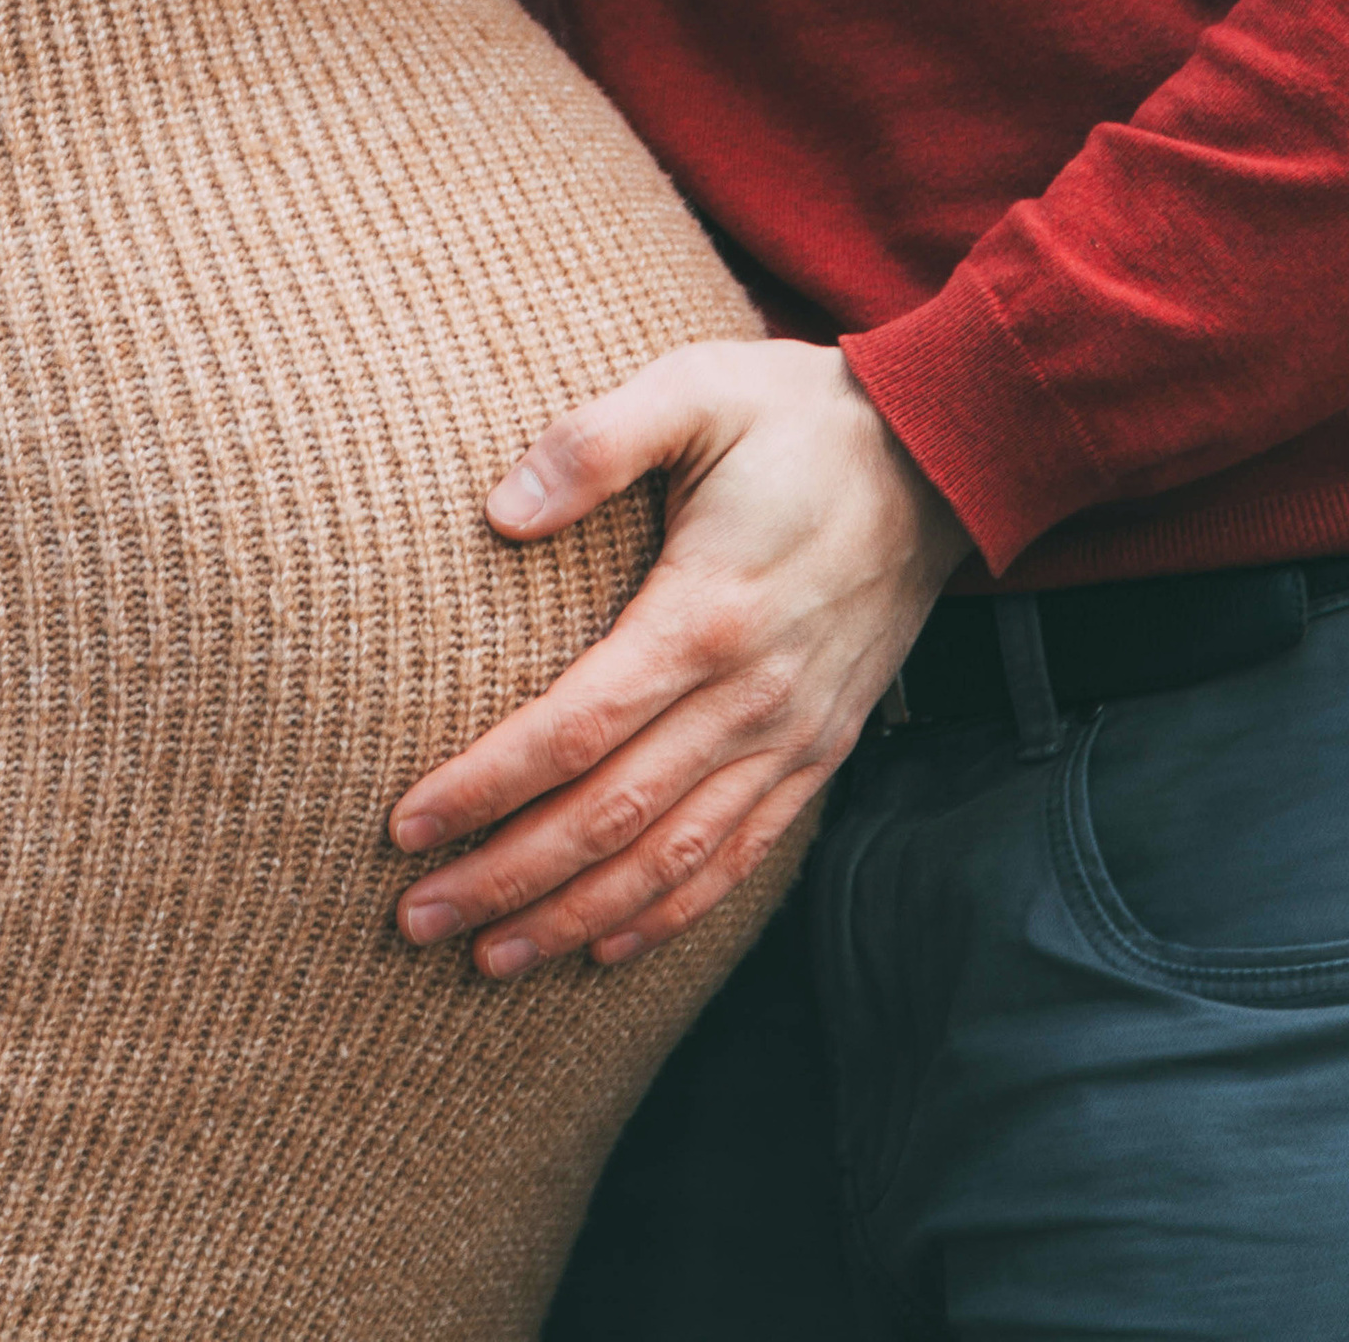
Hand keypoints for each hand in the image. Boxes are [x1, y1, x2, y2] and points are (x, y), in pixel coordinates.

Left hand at [388, 340, 971, 975]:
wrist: (941, 450)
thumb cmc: (799, 414)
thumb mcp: (695, 388)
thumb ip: (595, 441)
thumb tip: (501, 511)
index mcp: (706, 612)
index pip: (575, 729)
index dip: (486, 786)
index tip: (406, 825)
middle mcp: (751, 694)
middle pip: (612, 817)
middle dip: (509, 877)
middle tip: (419, 920)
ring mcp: (793, 732)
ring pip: (673, 859)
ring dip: (578, 918)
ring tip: (493, 958)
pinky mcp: (822, 747)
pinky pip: (743, 856)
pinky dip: (674, 912)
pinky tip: (610, 946)